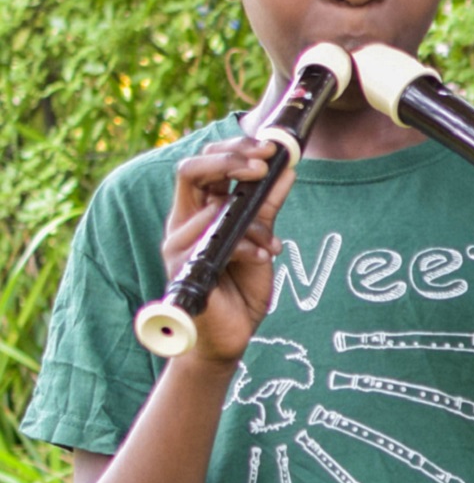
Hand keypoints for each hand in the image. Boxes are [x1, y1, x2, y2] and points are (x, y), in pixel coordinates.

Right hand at [160, 138, 297, 364]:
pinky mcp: (185, 269)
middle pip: (190, 170)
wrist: (230, 335)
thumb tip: (287, 170)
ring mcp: (178, 246)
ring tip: (271, 242)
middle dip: (231, 159)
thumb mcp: (261, 238)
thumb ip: (268, 206)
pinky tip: (264, 257)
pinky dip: (249, 246)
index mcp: (198, 211)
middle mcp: (182, 224)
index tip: (269, 148)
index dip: (233, 149)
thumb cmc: (239, 287)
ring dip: (251, 218)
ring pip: (209, 206)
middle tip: (263, 164)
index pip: (203, 163)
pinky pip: (218, 243)